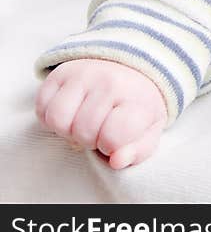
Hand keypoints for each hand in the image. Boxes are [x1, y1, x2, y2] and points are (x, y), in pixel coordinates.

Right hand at [35, 59, 167, 168]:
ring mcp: (84, 74)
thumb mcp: (148, 131)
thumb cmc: (137, 108)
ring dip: (67, 131)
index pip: (114, 136)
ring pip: (58, 120)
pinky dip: (50, 119)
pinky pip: (42, 108)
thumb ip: (137, 152)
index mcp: (137, 98)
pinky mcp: (61, 72)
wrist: (130, 70)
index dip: (110, 146)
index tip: (115, 139)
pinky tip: (70, 113)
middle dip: (89, 140)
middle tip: (99, 130)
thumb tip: (117, 161)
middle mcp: (110, 82)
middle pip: (83, 131)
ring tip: (82, 124)